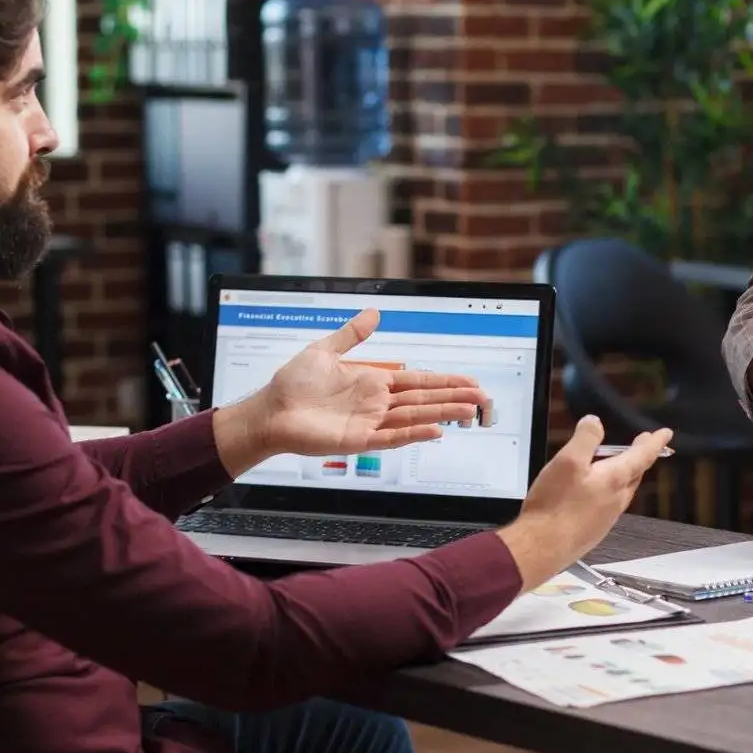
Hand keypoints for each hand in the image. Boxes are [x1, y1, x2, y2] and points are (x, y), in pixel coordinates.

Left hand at [216, 309, 487, 471]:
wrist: (270, 410)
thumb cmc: (292, 384)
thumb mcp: (324, 350)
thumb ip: (352, 334)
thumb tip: (373, 313)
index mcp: (373, 382)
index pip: (418, 381)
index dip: (444, 381)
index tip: (469, 381)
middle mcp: (377, 403)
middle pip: (424, 399)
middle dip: (454, 397)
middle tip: (483, 398)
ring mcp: (370, 422)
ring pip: (415, 416)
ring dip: (443, 414)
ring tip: (469, 412)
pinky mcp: (359, 440)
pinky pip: (392, 437)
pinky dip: (414, 433)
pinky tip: (435, 430)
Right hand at [496, 415, 673, 589]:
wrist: (542, 547)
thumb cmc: (555, 506)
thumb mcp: (567, 461)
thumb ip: (585, 439)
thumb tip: (595, 422)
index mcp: (614, 480)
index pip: (642, 456)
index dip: (654, 442)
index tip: (665, 434)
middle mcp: (616, 500)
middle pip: (634, 473)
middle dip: (639, 456)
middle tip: (642, 443)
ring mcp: (606, 517)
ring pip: (621, 490)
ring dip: (623, 474)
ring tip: (616, 463)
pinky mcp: (593, 530)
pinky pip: (607, 505)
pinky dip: (607, 491)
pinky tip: (592, 491)